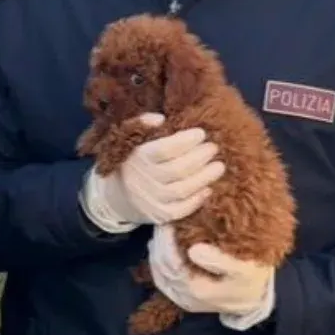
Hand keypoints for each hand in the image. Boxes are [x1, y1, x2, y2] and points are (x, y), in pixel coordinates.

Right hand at [81, 115, 224, 230]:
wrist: (115, 197)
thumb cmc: (130, 161)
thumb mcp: (129, 139)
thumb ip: (143, 125)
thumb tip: (161, 118)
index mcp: (136, 158)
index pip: (164, 150)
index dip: (185, 141)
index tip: (201, 133)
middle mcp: (142, 181)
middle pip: (177, 170)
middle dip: (200, 157)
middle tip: (213, 147)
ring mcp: (151, 201)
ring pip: (182, 190)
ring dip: (204, 177)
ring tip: (218, 166)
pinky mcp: (158, 216)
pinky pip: (181, 210)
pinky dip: (197, 200)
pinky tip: (208, 188)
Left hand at [148, 225, 274, 329]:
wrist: (254, 298)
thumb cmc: (251, 278)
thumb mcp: (244, 268)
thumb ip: (220, 261)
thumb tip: (193, 251)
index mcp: (198, 290)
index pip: (170, 262)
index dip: (166, 240)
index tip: (169, 221)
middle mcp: (186, 298)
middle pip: (161, 267)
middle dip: (160, 242)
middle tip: (164, 221)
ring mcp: (183, 299)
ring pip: (158, 273)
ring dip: (157, 250)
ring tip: (162, 230)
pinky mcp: (183, 298)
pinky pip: (162, 280)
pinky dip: (158, 262)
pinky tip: (160, 246)